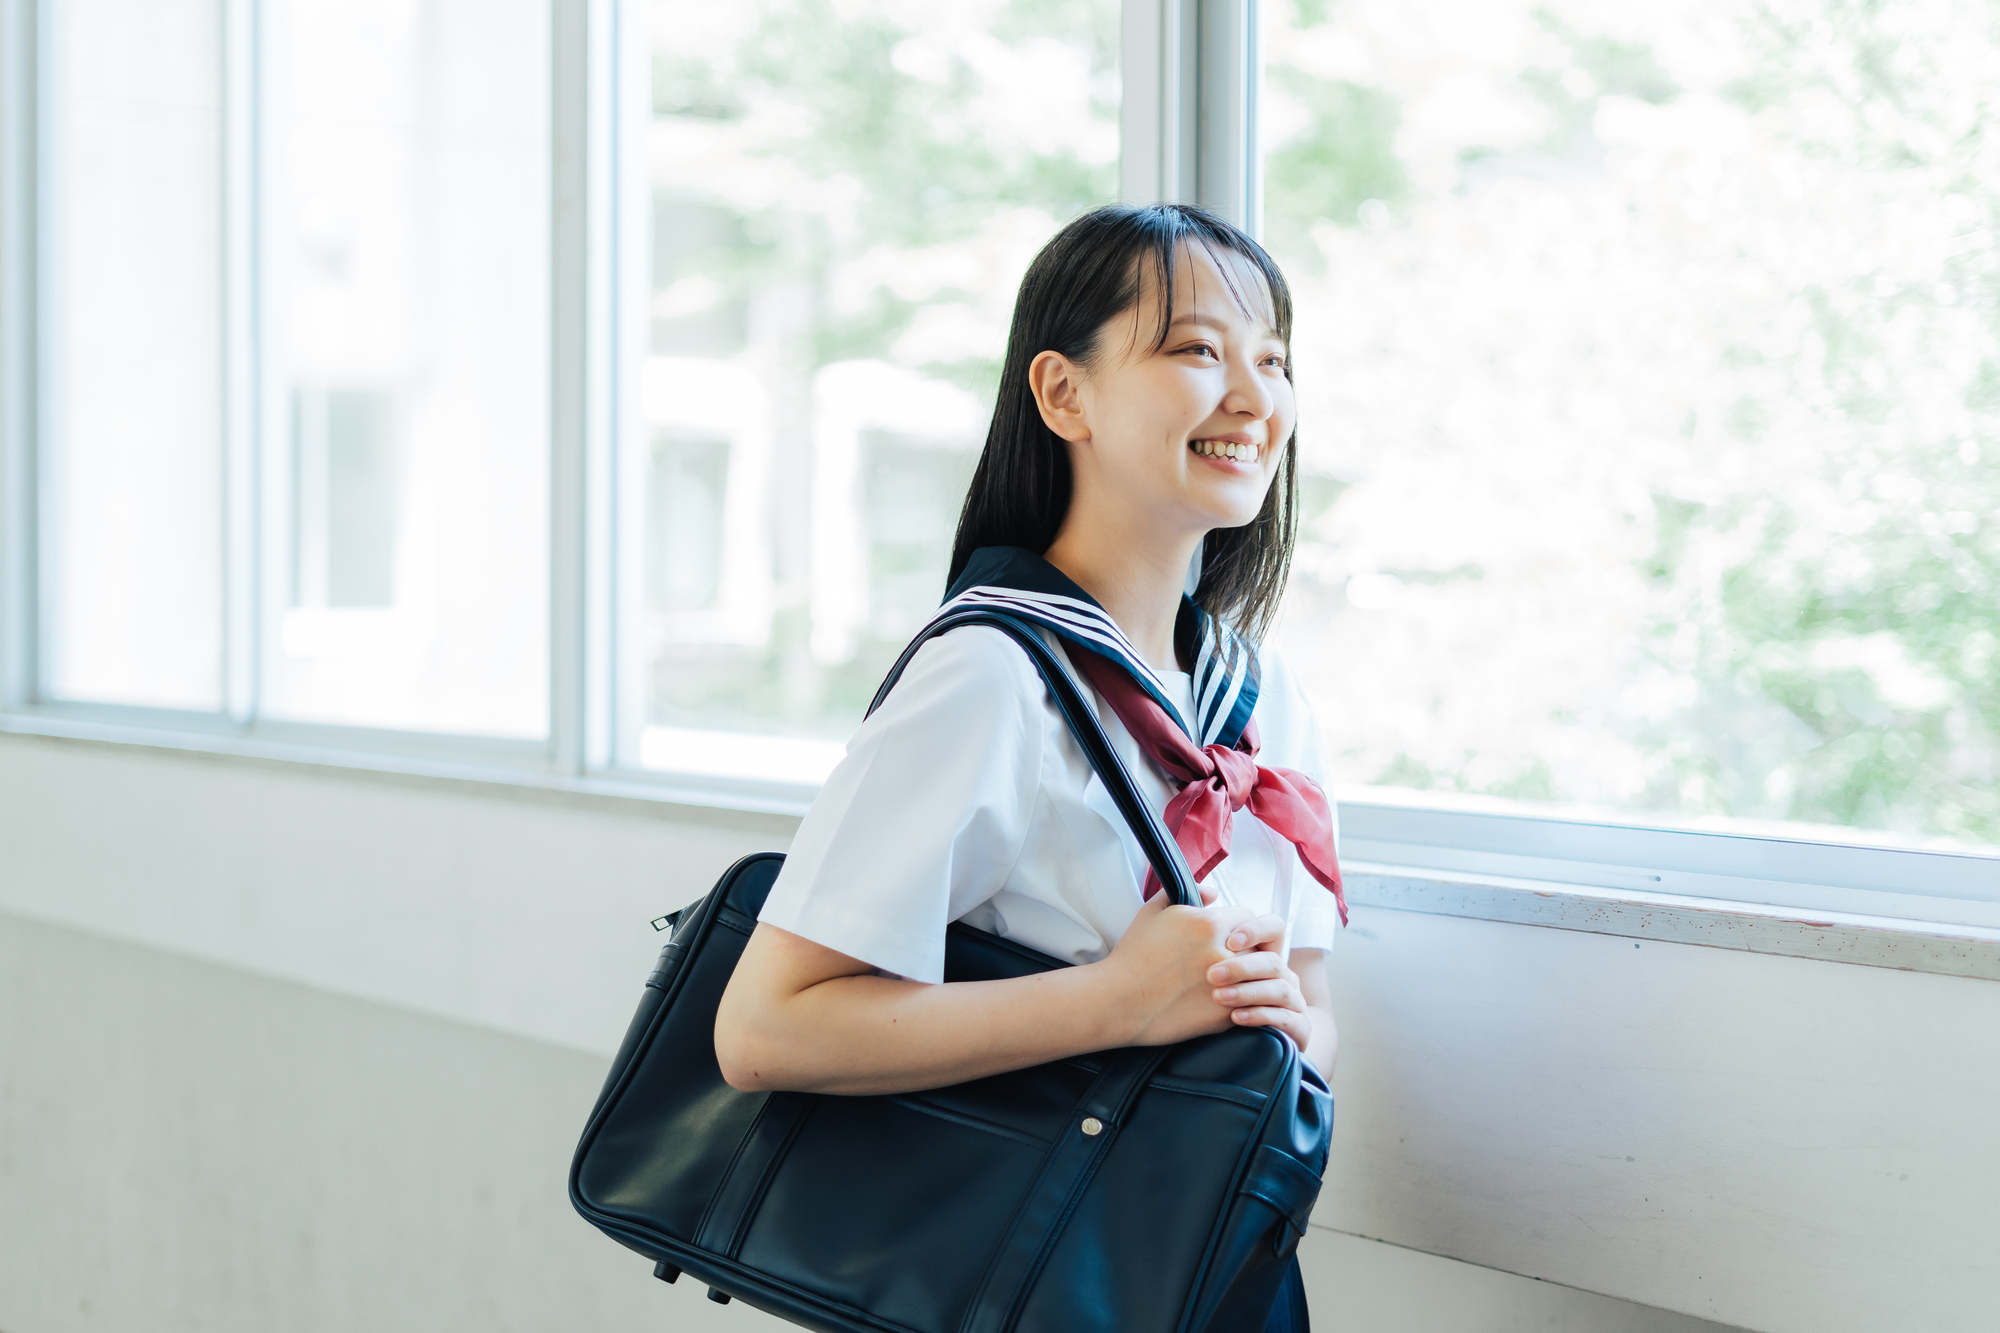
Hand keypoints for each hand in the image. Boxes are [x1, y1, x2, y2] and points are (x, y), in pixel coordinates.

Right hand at [1101, 882, 1257, 1047]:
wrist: (1117, 1000)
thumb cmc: (1133, 955)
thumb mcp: (1153, 912)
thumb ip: (1186, 893)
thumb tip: (1215, 892)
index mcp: (1209, 923)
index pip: (1247, 917)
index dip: (1239, 927)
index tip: (1231, 937)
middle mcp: (1223, 952)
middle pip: (1257, 946)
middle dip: (1247, 952)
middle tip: (1233, 960)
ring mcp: (1228, 985)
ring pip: (1257, 977)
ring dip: (1248, 979)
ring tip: (1234, 983)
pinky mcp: (1224, 1014)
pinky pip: (1249, 1005)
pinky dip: (1242, 1003)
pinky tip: (1226, 1003)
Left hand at [1206, 915, 1312, 1050]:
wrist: (1240, 1044)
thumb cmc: (1212, 999)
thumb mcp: (1207, 962)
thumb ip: (1205, 926)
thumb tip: (1209, 893)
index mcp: (1265, 953)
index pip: (1273, 927)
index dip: (1255, 929)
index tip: (1229, 940)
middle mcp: (1283, 974)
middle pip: (1273, 960)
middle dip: (1242, 966)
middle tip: (1210, 974)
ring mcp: (1293, 1001)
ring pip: (1280, 988)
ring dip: (1248, 992)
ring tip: (1218, 997)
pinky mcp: (1298, 1029)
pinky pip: (1286, 1019)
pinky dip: (1260, 1015)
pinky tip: (1235, 1018)